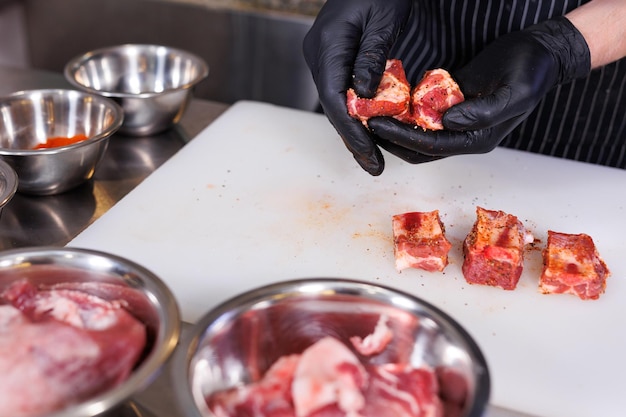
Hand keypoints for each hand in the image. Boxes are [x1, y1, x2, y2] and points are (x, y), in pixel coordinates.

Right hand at [303, 0, 413, 174]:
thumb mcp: (383, 19)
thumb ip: (372, 57)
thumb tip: (364, 97)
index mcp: (327, 45)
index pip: (334, 97)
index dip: (351, 129)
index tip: (369, 152)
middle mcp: (318, 55)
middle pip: (332, 107)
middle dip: (353, 139)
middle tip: (373, 167)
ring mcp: (323, 57)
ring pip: (336, 103)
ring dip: (354, 131)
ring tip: (372, 159)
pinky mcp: (333, 58)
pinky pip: (342, 92)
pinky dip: (356, 114)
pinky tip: (370, 131)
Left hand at [369, 16, 590, 162]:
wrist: (540, 52)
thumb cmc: (532, 72)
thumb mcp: (515, 93)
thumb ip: (483, 112)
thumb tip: (449, 123)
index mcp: (477, 139)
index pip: (431, 146)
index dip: (402, 138)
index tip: (378, 127)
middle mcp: (463, 135)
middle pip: (418, 148)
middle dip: (391, 139)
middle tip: (365, 123)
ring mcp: (456, 121)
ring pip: (417, 134)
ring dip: (394, 128)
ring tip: (370, 115)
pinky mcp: (451, 104)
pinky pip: (423, 114)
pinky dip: (404, 111)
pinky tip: (386, 100)